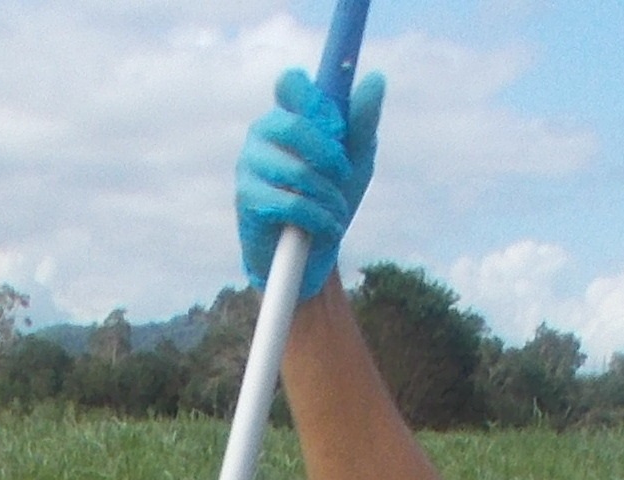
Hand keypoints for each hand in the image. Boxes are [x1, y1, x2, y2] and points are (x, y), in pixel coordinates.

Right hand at [235, 66, 385, 287]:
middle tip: (344, 173)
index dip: (316, 101)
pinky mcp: (247, 198)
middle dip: (328, 154)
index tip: (338, 127)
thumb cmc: (332, 197)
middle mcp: (262, 132)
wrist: (311, 256)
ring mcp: (249, 164)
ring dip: (328, 195)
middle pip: (292, 124)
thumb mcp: (356, 159)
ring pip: (295, 170)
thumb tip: (376, 79)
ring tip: (338, 211)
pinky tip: (328, 229)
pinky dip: (319, 218)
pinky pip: (290, 203)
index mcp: (288, 113)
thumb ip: (362, 121)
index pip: (291, 83)